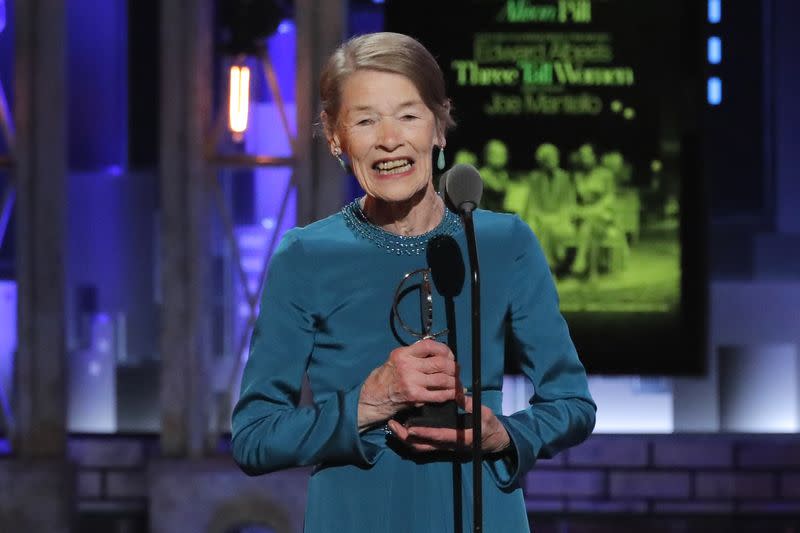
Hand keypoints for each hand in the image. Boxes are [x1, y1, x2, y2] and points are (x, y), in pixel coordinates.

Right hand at [357, 339, 458, 429]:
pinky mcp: (414, 396)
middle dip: (453, 367)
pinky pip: (438, 394)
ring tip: (456, 383)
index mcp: (403, 353)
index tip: (449, 355)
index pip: (429, 345)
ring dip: (454, 382)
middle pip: (440, 362)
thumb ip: (414, 356)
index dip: (444, 349)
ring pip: (442, 378)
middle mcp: (407, 365)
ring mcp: (411, 381)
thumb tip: (437, 354)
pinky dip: (449, 394)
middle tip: (456, 371)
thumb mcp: (396, 360)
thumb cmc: (385, 379)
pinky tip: (452, 394)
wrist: (372, 398)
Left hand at [386, 394, 510, 454]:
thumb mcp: (485, 414)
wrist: (492, 440)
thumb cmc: (488, 426)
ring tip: (393, 425)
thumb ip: (473, 406)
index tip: (410, 427)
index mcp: (458, 438)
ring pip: (419, 447)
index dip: (424, 433)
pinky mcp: (439, 444)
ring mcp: (442, 446)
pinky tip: (403, 427)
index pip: (438, 436)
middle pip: (422, 446)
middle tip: (393, 425)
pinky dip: (410, 438)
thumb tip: (460, 395)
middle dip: (405, 437)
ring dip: (404, 438)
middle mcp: (447, 445)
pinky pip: (421, 444)